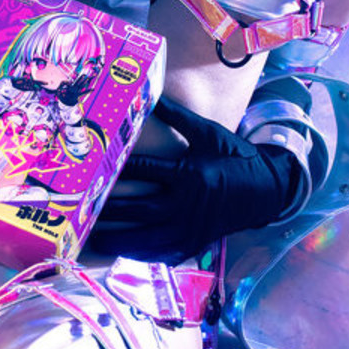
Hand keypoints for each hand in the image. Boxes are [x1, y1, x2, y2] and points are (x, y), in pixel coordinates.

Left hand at [90, 94, 311, 258]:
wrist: (268, 190)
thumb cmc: (235, 158)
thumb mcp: (209, 133)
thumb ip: (177, 117)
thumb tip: (151, 94)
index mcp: (191, 174)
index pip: (147, 172)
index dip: (120, 170)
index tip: (95, 169)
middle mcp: (189, 205)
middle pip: (139, 210)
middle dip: (108, 210)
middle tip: (81, 208)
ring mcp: (192, 229)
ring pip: (147, 239)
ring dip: (118, 239)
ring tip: (92, 237)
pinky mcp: (196, 244)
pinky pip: (162, 253)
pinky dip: (139, 254)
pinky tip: (120, 251)